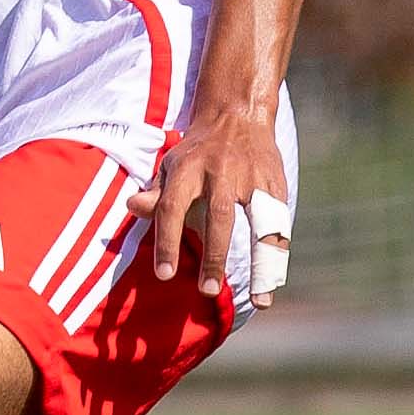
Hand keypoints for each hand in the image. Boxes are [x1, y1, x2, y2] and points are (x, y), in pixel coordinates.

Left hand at [144, 82, 293, 312]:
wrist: (237, 114)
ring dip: (260, 264)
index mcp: (188, 168)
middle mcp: (222, 171)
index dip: (167, 241)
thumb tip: (133, 206)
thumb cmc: (196, 151)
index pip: (173, 206)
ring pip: (261, 223)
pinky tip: (274, 284)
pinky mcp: (277, 185)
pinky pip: (280, 225)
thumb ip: (155, 193)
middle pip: (220, 216)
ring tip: (259, 301)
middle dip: (215, 256)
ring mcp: (253, 178)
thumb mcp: (169, 165)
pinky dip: (278, 256)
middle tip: (207, 291)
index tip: (164, 275)